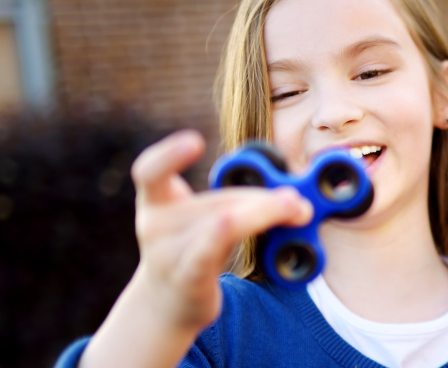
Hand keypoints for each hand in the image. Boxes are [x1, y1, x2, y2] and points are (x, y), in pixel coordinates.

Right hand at [79, 130, 312, 367]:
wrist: (166, 306)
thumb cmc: (191, 254)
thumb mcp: (199, 222)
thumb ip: (236, 204)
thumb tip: (296, 200)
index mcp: (157, 203)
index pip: (150, 172)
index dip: (169, 155)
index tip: (195, 141)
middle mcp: (156, 225)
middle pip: (218, 200)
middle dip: (262, 199)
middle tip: (297, 200)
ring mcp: (168, 253)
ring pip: (224, 219)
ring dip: (265, 212)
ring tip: (297, 210)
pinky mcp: (188, 277)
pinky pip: (211, 247)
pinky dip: (231, 229)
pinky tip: (246, 221)